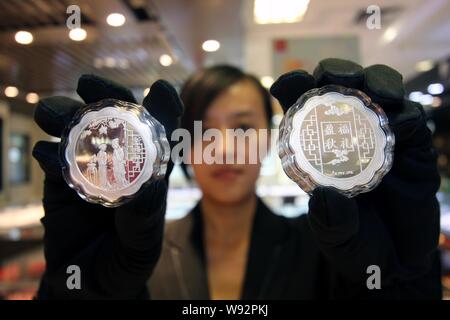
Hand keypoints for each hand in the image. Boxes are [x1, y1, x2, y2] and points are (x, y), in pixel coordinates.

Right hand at [33, 75, 182, 297]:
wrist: (87, 285)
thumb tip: (144, 189)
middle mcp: (121, 164)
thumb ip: (143, 221)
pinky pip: (53, 158)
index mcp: (150, 174)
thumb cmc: (124, 264)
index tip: (162, 89)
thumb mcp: (141, 248)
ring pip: (79, 132)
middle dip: (105, 96)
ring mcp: (89, 169)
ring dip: (65, 116)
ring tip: (52, 115)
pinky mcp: (61, 181)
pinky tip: (45, 153)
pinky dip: (48, 152)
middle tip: (88, 83)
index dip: (164, 108)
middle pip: (117, 120)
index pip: (161, 134)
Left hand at [271, 59, 440, 293]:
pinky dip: (406, 117)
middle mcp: (350, 138)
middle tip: (336, 78)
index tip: (286, 84)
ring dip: (378, 84)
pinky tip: (400, 122)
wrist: (397, 262)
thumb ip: (330, 221)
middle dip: (338, 74)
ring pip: (381, 95)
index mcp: (320, 150)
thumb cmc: (358, 244)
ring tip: (376, 91)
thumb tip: (326, 196)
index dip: (296, 90)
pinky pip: (412, 123)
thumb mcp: (336, 237)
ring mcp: (383, 140)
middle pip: (343, 90)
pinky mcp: (414, 151)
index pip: (305, 110)